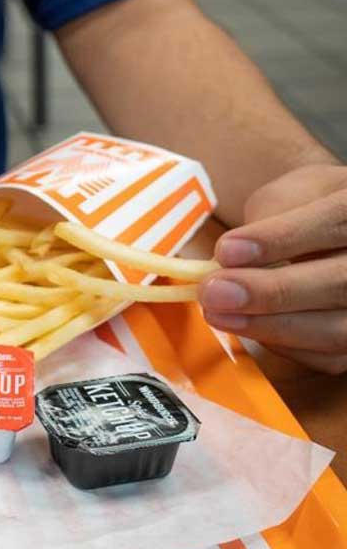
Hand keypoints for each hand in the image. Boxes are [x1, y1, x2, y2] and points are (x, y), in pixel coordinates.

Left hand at [200, 164, 346, 373]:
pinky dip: (282, 344)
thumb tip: (231, 258)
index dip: (280, 239)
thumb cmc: (311, 207)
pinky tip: (245, 326)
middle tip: (214, 292)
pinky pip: (326, 355)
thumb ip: (270, 216)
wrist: (338, 233)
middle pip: (340, 283)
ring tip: (217, 312)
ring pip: (336, 329)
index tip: (227, 250)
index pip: (333, 222)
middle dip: (271, 292)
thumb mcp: (294, 193)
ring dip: (270, 326)